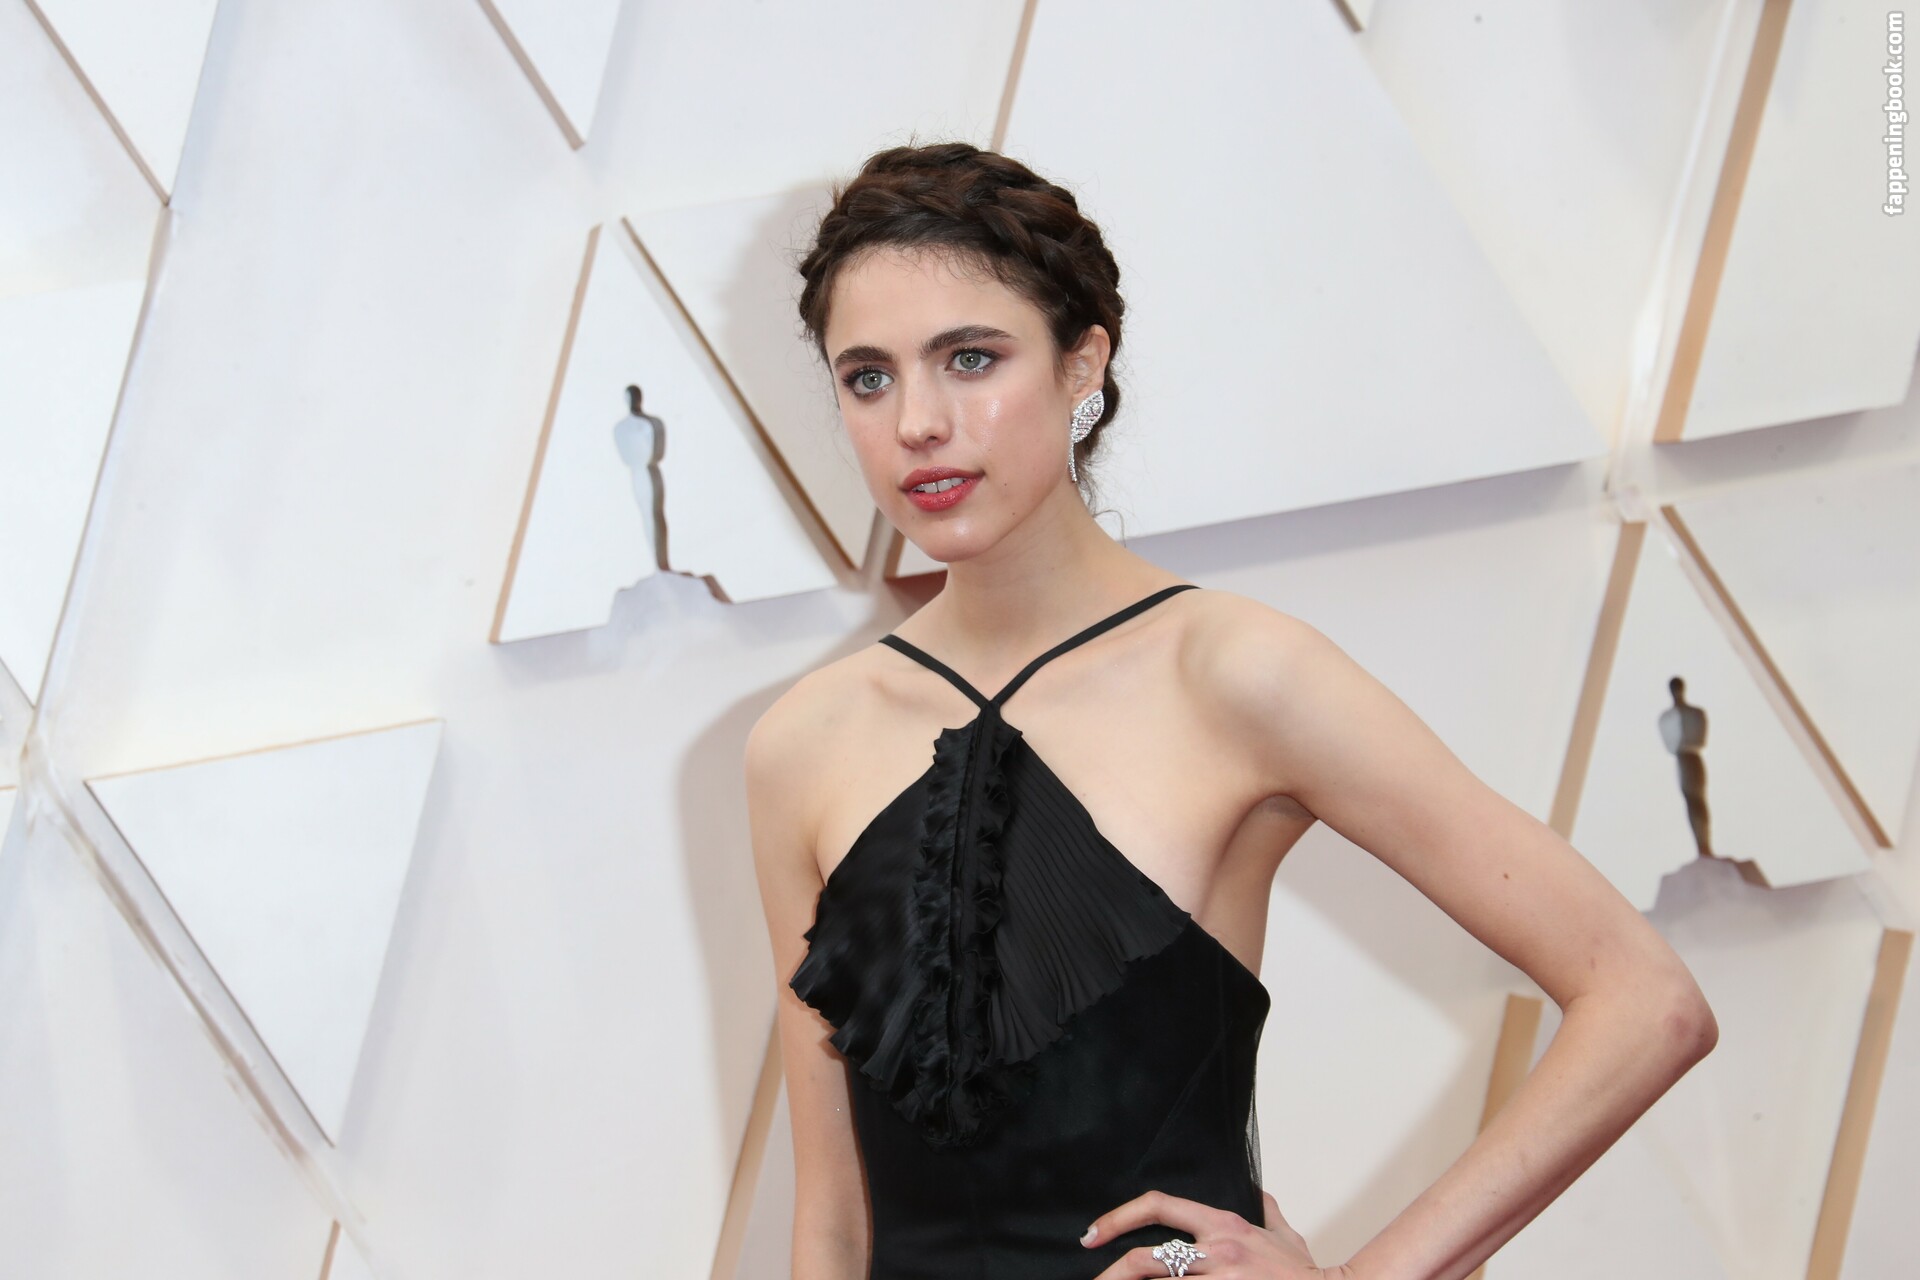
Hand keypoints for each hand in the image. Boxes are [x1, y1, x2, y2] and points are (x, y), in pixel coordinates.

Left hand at [1081, 1187, 1352, 1278]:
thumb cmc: (1304, 1274)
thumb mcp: (1283, 1235)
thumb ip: (1265, 1210)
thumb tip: (1256, 1192)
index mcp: (1223, 1226)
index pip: (1159, 1206)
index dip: (1118, 1218)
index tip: (1093, 1234)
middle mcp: (1216, 1252)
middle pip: (1145, 1260)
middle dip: (1111, 1273)